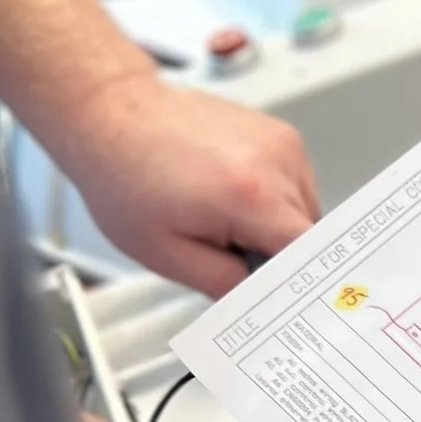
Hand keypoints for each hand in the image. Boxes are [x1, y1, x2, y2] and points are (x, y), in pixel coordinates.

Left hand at [55, 68, 319, 296]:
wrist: (111, 116)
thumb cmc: (124, 177)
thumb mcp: (166, 255)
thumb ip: (225, 287)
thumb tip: (263, 305)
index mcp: (252, 197)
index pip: (308, 257)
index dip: (297, 284)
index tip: (281, 300)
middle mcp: (277, 163)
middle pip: (309, 235)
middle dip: (277, 255)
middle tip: (227, 252)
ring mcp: (282, 143)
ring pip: (306, 211)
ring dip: (276, 226)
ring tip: (222, 214)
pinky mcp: (280, 134)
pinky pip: (296, 184)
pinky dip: (273, 200)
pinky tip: (230, 192)